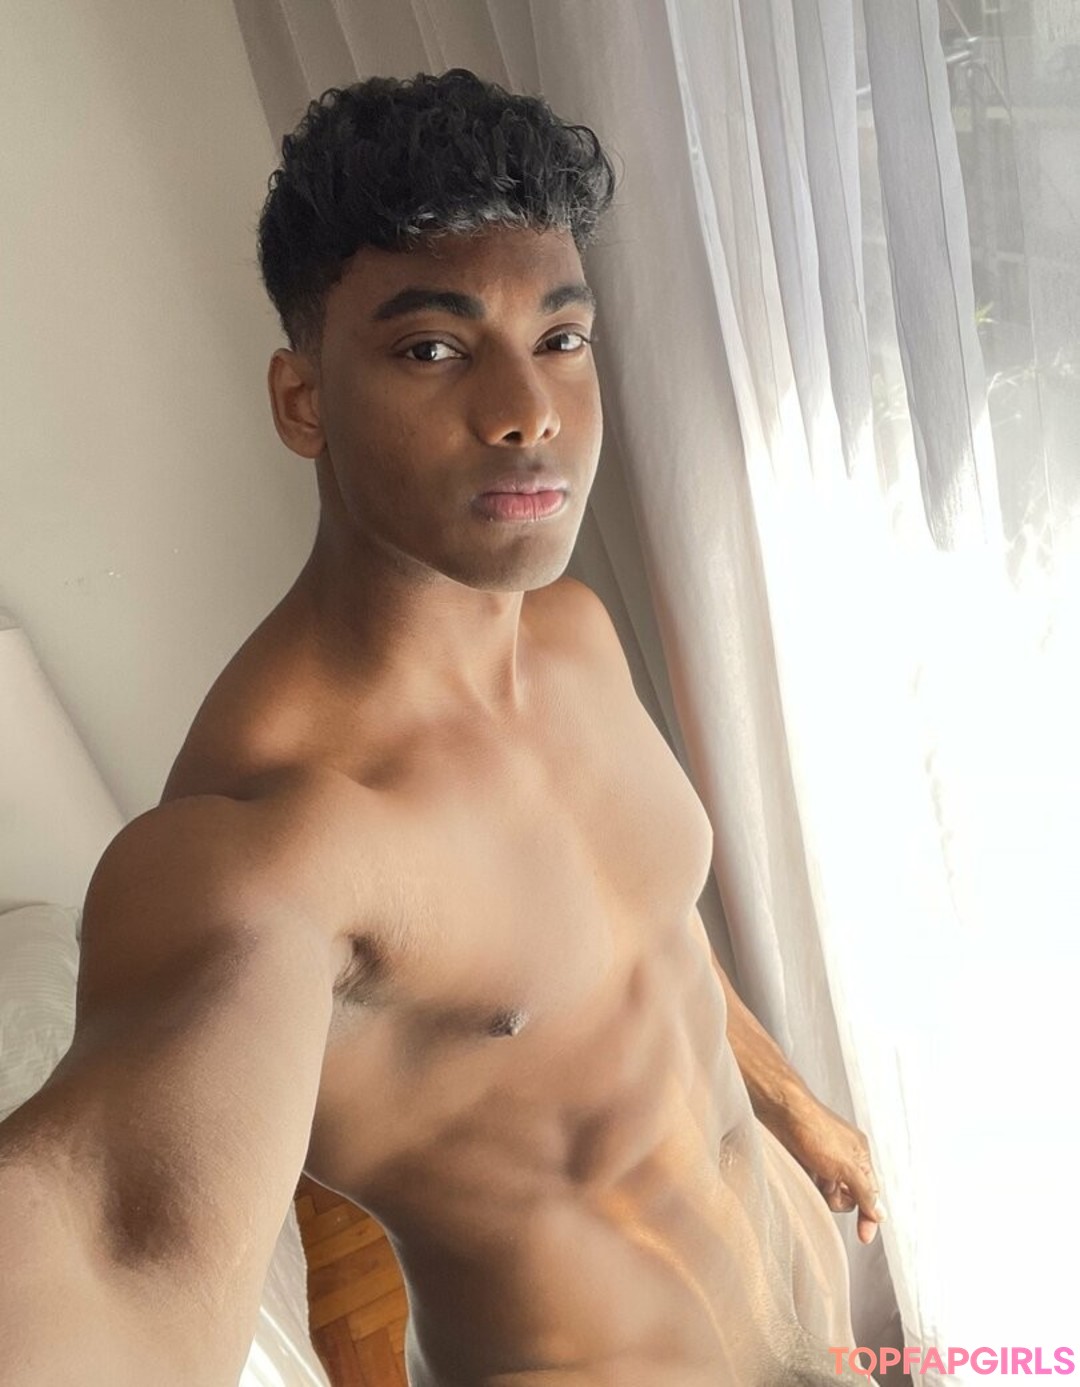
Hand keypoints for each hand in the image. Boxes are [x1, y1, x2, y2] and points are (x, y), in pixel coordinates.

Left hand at [761, 1093, 885, 1244]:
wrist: (779, 1109)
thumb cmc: (814, 1129)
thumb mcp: (846, 1165)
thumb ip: (864, 1191)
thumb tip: (880, 1213)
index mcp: (860, 1156)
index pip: (871, 1194)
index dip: (869, 1216)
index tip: (864, 1237)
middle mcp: (844, 1159)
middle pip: (849, 1197)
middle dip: (839, 1199)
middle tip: (827, 1185)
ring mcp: (824, 1161)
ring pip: (829, 1194)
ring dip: (822, 1193)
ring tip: (811, 1175)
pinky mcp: (805, 1161)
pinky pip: (812, 1186)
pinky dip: (809, 1186)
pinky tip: (801, 1175)